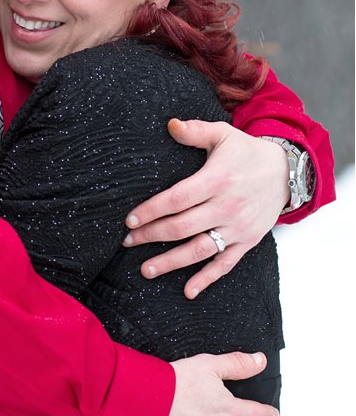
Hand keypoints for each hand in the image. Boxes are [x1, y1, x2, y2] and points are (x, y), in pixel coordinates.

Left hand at [123, 119, 288, 296]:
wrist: (285, 172)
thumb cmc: (245, 152)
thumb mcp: (222, 134)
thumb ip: (195, 130)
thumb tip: (170, 125)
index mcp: (217, 180)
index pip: (176, 199)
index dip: (151, 211)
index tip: (130, 220)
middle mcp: (228, 206)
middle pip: (182, 227)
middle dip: (151, 236)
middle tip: (128, 242)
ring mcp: (239, 227)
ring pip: (200, 250)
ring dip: (171, 262)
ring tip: (146, 269)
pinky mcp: (248, 241)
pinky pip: (226, 264)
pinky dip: (207, 279)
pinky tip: (187, 291)